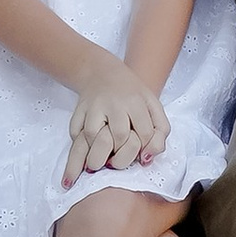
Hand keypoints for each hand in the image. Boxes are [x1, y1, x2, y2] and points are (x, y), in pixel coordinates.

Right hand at [63, 56, 169, 184]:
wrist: (102, 72)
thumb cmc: (131, 95)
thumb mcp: (153, 107)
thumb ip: (160, 132)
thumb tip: (146, 160)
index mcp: (136, 101)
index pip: (144, 134)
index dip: (142, 150)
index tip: (138, 156)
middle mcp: (114, 103)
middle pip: (119, 136)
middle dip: (120, 157)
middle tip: (117, 163)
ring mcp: (93, 106)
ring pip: (92, 135)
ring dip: (96, 154)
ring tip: (100, 162)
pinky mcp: (77, 112)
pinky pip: (74, 134)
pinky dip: (79, 147)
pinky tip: (84, 156)